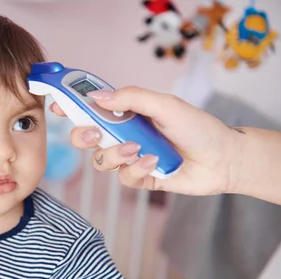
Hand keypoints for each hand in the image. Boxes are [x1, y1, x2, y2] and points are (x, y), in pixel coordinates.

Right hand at [50, 86, 243, 195]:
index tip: (58, 104)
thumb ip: (131, 98)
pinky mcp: (140, 178)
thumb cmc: (197, 127)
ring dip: (116, 155)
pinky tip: (156, 162)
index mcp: (127, 113)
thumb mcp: (165, 105)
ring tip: (138, 149)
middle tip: (93, 134)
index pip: (93, 108)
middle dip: (82, 136)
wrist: (223, 159)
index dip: (73, 106)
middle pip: (86, 138)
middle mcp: (124, 135)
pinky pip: (124, 178)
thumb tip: (97, 97)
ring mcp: (131, 158)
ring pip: (102, 161)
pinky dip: (137, 169)